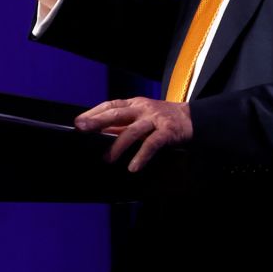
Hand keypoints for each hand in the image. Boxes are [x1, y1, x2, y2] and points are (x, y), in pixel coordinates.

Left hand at [75, 97, 191, 171]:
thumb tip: (100, 132)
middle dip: (98, 121)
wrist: (193, 119)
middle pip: (118, 114)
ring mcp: (155, 120)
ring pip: (133, 131)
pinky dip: (141, 155)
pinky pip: (152, 144)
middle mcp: (143, 109)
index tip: (79, 121)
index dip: (94, 112)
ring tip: (107, 158)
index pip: (111, 105)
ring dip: (118, 145)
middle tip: (82, 129)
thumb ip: (123, 124)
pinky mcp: (167, 132)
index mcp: (135, 104)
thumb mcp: (142, 117)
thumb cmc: (163, 119)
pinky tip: (133, 166)